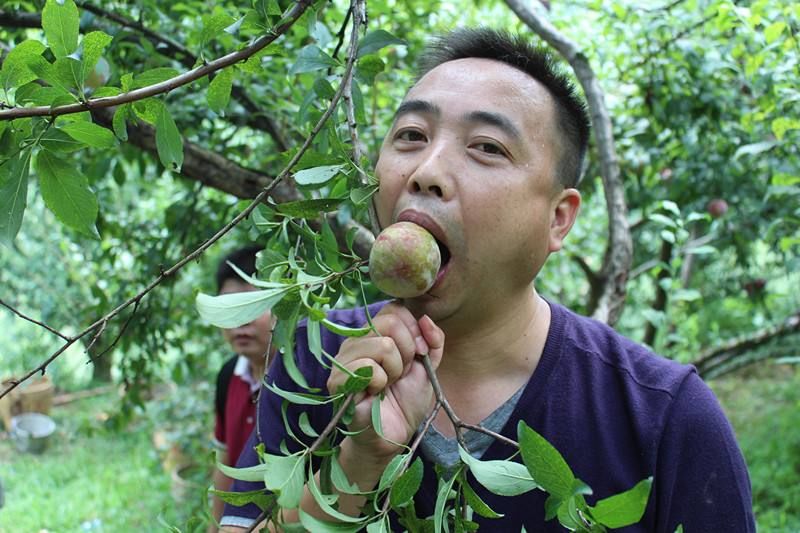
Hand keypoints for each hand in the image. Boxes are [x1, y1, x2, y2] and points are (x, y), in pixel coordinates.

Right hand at [326, 303, 444, 459]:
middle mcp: (356, 341)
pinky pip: (368, 368)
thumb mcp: (427, 368)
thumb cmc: (405, 402)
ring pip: (382, 345)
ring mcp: (344, 359)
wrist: (391, 436)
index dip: (413, 331)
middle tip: (400, 374)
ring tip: (386, 385)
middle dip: (406, 352)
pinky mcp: (338, 380)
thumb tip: (425, 318)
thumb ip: (432, 341)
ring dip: (394, 371)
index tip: (417, 355)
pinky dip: (380, 383)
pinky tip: (374, 394)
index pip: (394, 309)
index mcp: (375, 334)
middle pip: (389, 322)